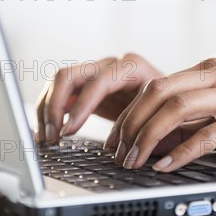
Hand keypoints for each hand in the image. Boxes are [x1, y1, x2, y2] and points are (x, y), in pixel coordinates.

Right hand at [35, 53, 162, 142]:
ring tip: (47, 138)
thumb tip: (123, 151)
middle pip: (69, 75)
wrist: (170, 98)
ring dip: (47, 109)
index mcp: (131, 67)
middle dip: (54, 107)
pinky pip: (59, 92)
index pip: (98, 82)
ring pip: (58, 82)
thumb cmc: (169, 107)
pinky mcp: (86, 84)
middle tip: (53, 136)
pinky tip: (45, 132)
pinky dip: (48, 111)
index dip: (81, 106)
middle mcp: (110, 64)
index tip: (68, 131)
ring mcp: (95, 71)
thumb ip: (144, 126)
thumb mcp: (163, 114)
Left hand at [107, 58, 215, 170]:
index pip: (156, 86)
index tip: (115, 140)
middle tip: (116, 153)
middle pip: (159, 92)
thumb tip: (155, 137)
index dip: (129, 114)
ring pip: (177, 108)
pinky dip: (182, 151)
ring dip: (148, 137)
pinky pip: (208, 133)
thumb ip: (195, 118)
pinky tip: (166, 167)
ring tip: (134, 162)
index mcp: (212, 70)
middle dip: (130, 125)